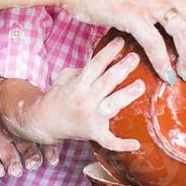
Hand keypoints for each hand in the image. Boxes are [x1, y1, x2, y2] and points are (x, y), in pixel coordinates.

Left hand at [0, 47, 56, 176]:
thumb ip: (7, 97)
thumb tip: (16, 106)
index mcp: (18, 111)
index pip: (37, 129)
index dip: (48, 144)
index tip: (52, 155)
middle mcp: (11, 127)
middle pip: (28, 148)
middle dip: (33, 158)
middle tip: (33, 164)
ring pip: (11, 157)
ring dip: (15, 165)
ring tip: (15, 170)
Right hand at [1, 38, 146, 152]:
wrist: (44, 122)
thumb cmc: (57, 98)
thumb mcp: (65, 78)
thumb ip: (83, 70)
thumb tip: (102, 61)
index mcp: (79, 84)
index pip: (96, 64)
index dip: (109, 51)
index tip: (121, 41)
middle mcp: (86, 99)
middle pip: (107, 81)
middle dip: (122, 68)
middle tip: (136, 57)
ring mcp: (91, 117)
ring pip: (112, 105)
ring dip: (127, 95)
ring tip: (141, 85)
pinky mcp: (94, 133)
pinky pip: (109, 141)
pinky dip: (121, 144)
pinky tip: (136, 144)